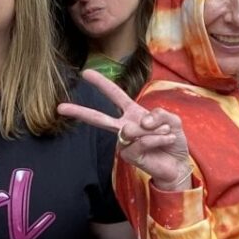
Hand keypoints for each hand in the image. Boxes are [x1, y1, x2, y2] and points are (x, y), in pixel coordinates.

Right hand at [62, 70, 192, 191]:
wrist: (177, 165)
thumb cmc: (173, 141)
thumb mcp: (172, 121)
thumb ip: (161, 115)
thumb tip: (143, 121)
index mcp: (133, 113)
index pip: (115, 96)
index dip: (102, 84)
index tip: (86, 73)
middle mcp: (124, 127)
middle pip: (99, 119)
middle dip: (81, 112)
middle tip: (60, 107)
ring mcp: (124, 143)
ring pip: (132, 129)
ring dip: (155, 130)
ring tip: (167, 134)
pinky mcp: (128, 156)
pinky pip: (142, 141)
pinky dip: (158, 139)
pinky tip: (166, 141)